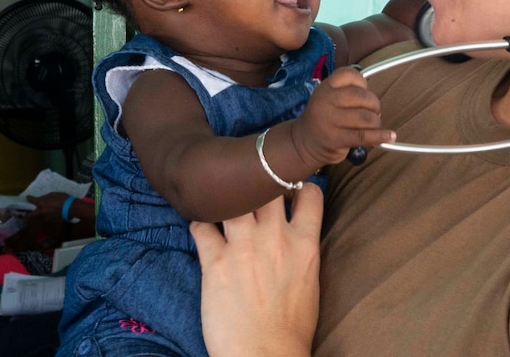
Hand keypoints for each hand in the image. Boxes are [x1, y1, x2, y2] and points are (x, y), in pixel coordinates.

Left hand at [2, 192, 68, 249]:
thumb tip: (41, 199)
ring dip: (35, 217)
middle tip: (24, 214)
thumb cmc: (63, 199)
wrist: (71, 208)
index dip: (29, 198)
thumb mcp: (54, 194)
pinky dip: (44, 218)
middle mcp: (40, 212)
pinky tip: (46, 217)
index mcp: (41, 203)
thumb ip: (46, 197)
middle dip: (25, 215)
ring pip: (36, 219)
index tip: (27, 198)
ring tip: (35, 216)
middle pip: (29, 215)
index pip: (31, 200)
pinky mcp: (50, 222)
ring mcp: (45, 218)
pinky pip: (44, 220)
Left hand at [190, 184, 322, 356]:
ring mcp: (244, 247)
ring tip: (220, 204)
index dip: (296, 186)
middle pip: (267, 184)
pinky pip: (200, 225)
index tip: (286, 191)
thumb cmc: (291, 328)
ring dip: (224, 197)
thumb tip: (296, 230)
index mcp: (305, 244)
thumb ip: (303, 248)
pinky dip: (199, 223)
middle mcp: (276, 238)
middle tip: (248, 191)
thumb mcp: (310, 280)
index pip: (309, 192)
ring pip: (232, 196)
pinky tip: (202, 230)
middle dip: (257, 183)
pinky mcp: (215, 262)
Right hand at [289, 67, 394, 167]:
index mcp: (326, 86)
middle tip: (372, 113)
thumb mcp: (330, 98)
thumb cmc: (325, 118)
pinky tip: (390, 136)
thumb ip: (349, 93)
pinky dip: (380, 136)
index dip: (363, 83)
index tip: (363, 95)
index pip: (351, 74)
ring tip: (372, 126)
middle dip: (374, 106)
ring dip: (376, 123)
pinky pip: (364, 136)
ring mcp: (330, 120)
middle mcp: (326, 100)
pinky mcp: (335, 138)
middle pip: (362, 96)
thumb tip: (375, 103)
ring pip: (366, 117)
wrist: (304, 142)